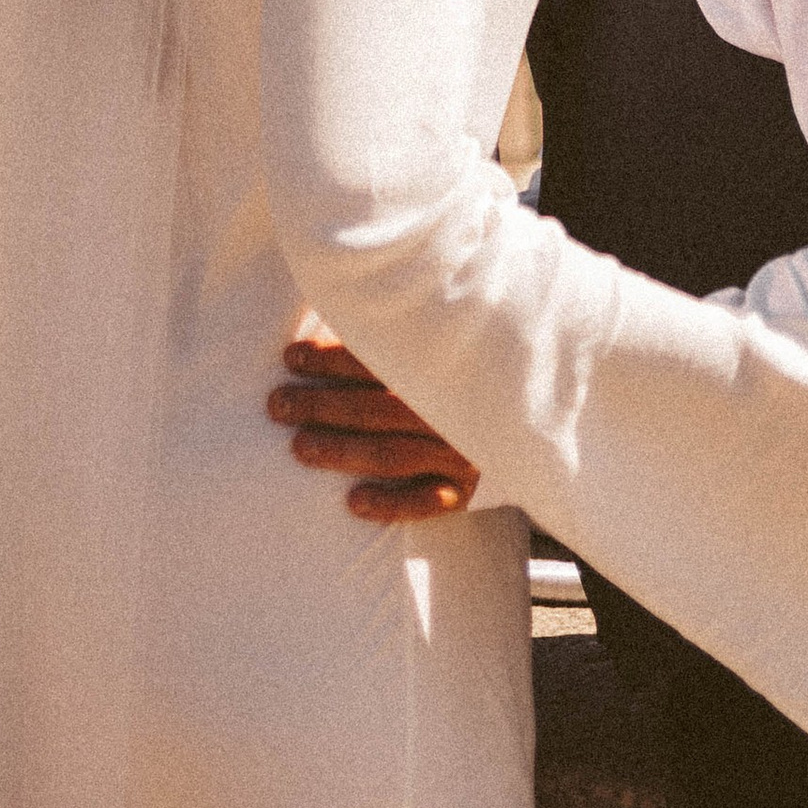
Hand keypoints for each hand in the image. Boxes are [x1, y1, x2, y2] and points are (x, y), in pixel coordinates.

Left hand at [268, 324, 480, 521]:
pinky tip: (354, 503)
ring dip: (343, 450)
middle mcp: (450, 406)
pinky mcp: (466, 489)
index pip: (378, 359)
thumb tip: (328, 305)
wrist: (529, 408)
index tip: (290, 358)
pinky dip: (392, 502)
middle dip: (322, 404)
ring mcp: (460, 449)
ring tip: (298, 447)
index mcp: (441, 360)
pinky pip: (428, 501)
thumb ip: (390, 329)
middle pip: (377, 406)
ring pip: (394, 452)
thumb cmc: (457, 369)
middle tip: (278, 405)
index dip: (330, 357)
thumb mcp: (433, 340)